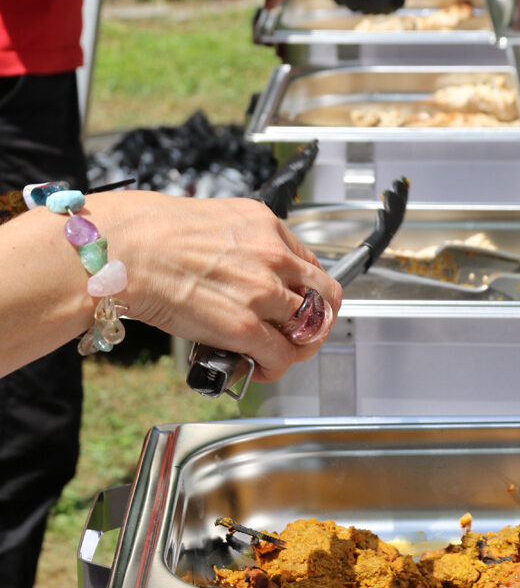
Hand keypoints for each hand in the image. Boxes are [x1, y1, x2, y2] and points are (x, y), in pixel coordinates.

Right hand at [92, 192, 341, 382]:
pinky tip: (261, 368)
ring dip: (298, 346)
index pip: (313, 265)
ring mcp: (263, 293)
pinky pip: (282, 356)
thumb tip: (245, 266)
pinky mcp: (245, 327)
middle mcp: (275, 257)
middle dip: (317, 319)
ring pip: (310, 329)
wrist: (125, 249)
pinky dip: (276, 368)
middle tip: (301, 333)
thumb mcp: (217, 219)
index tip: (300, 303)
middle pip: (324, 297)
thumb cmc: (153, 232)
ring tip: (279, 352)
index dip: (310, 291)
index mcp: (268, 226)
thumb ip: (244, 242)